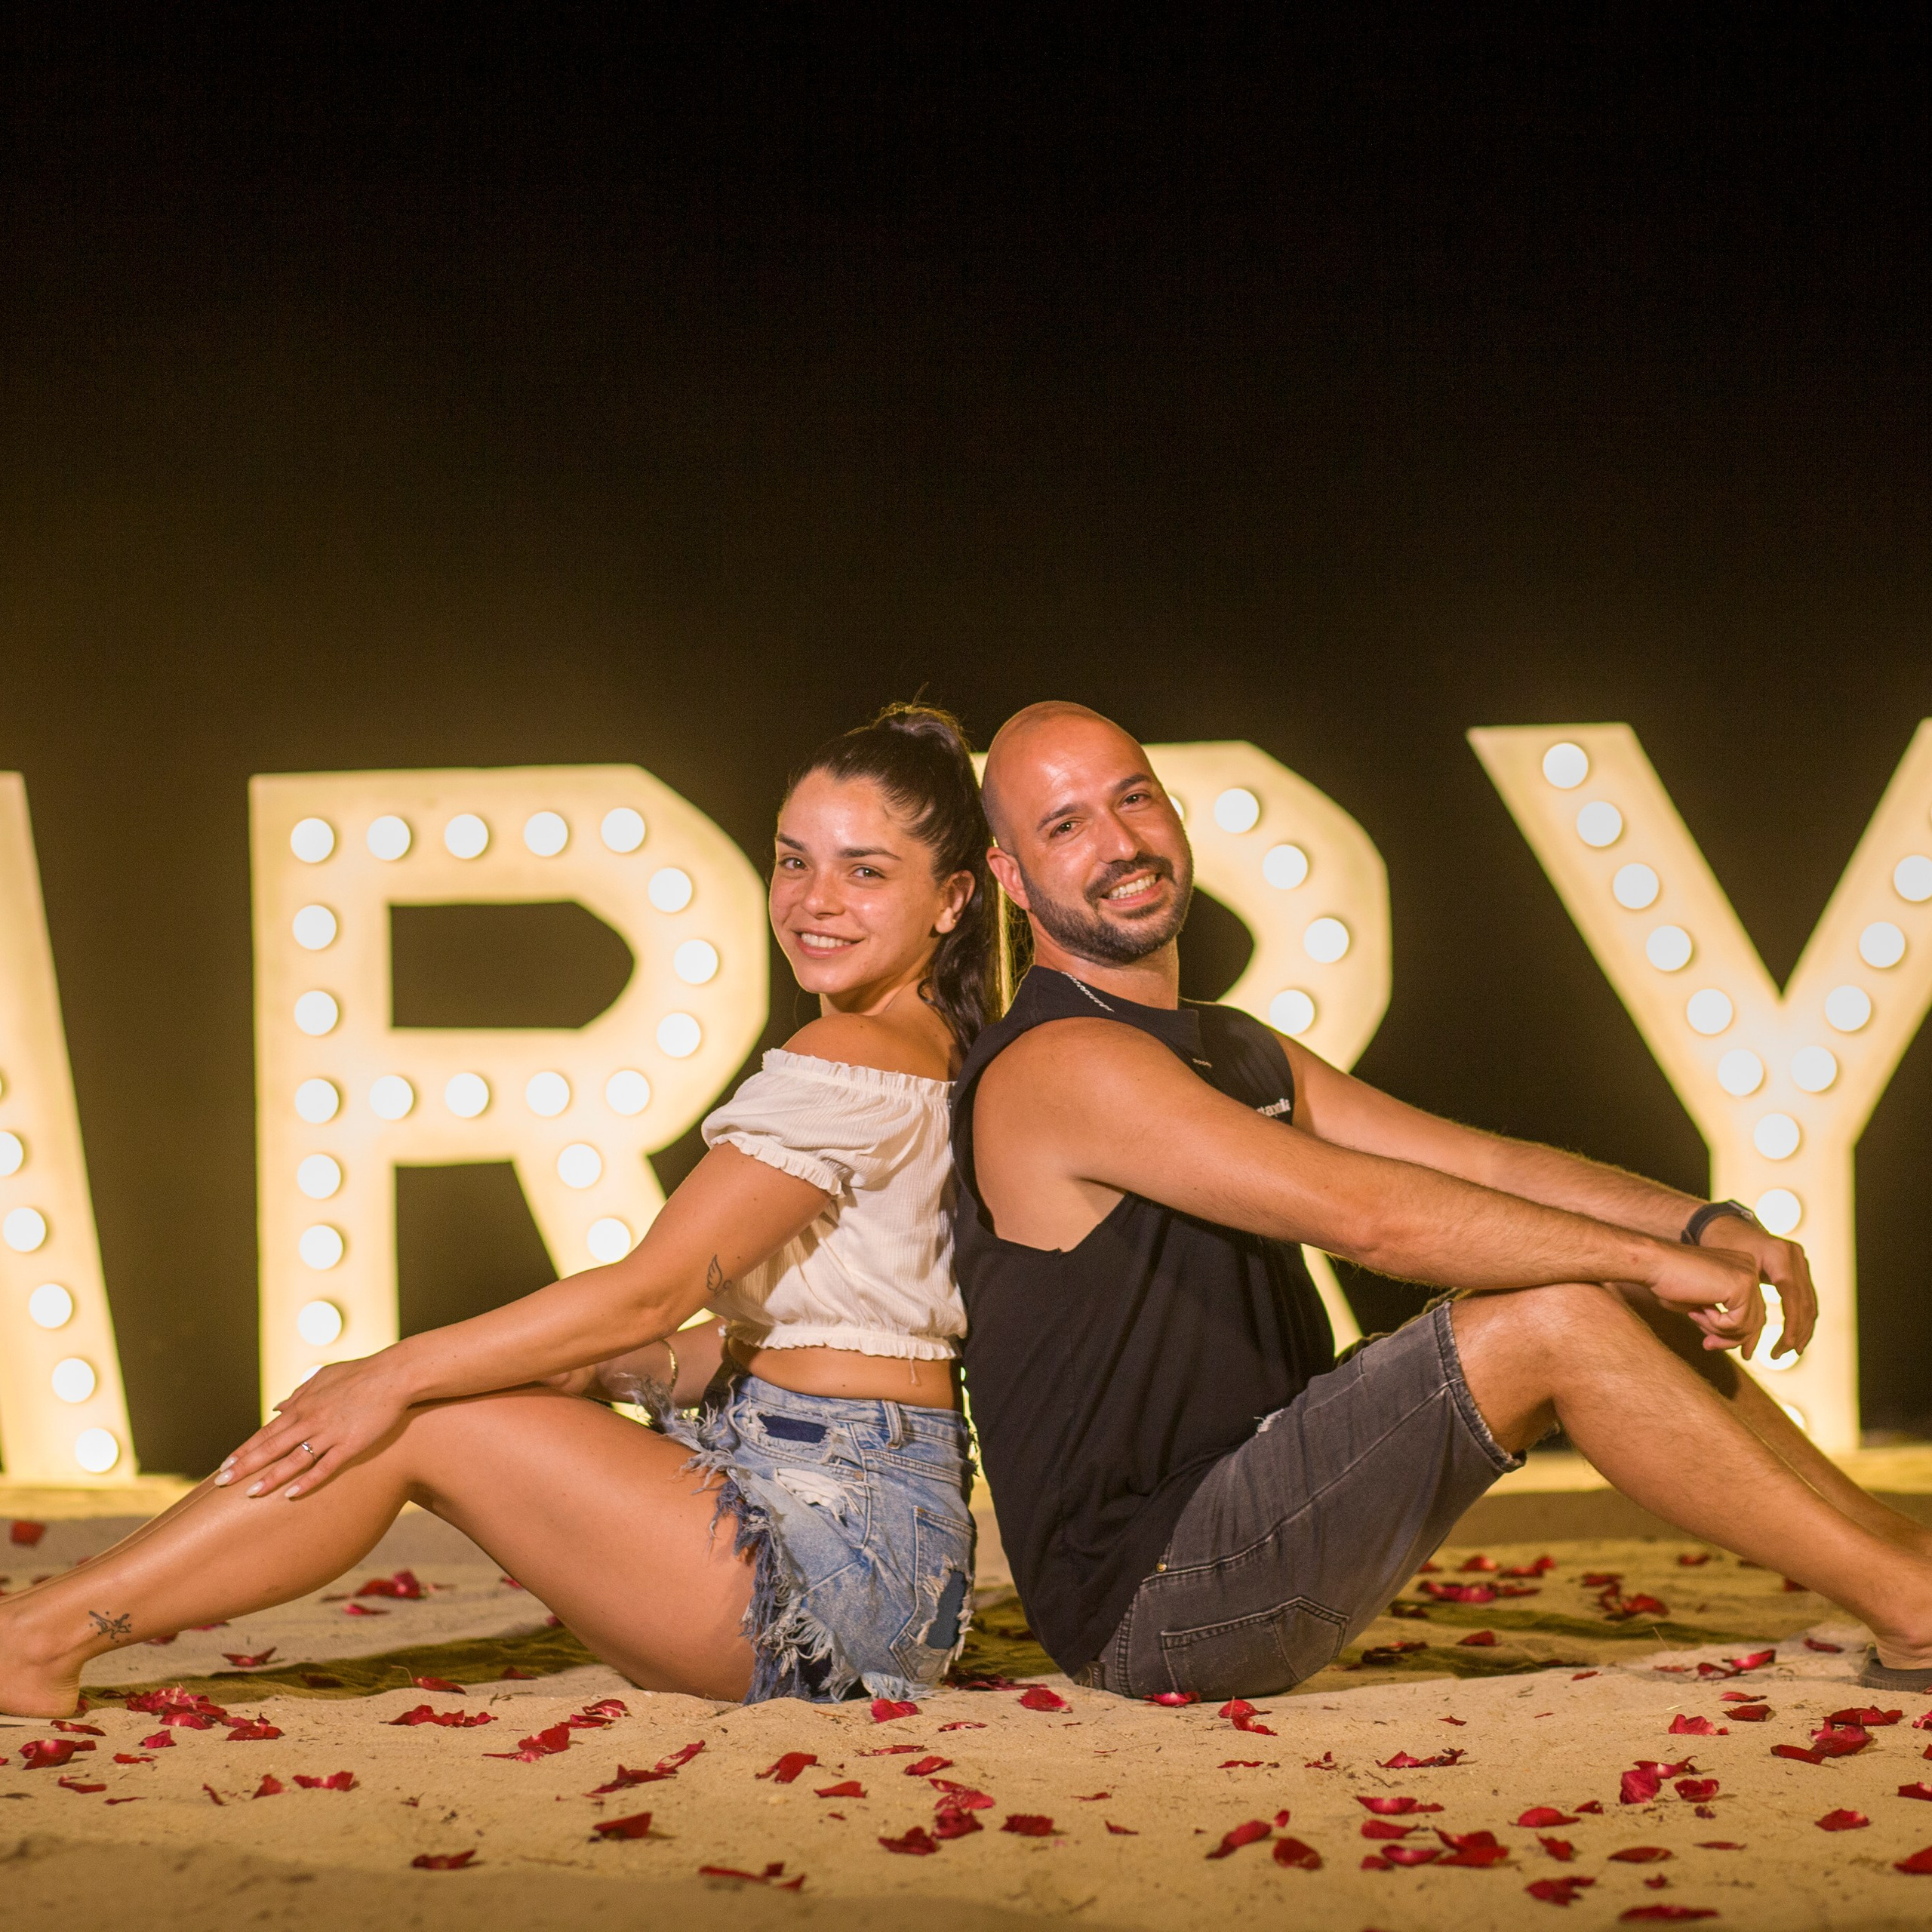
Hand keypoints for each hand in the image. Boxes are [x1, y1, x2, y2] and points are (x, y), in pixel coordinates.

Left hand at [215, 1356, 415, 1500]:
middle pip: (271, 1447)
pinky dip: (308, 1481)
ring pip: (294, 1460)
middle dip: (244, 1466)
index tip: (224, 1465)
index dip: (244, 1451)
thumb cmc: (359, 1373)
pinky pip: (325, 1467)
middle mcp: (310, 1420)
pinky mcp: (350, 1444)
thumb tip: (278, 1408)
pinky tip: (292, 1494)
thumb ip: (299, 1394)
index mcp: (303, 1406)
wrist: (394, 1375)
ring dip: (270, 1477)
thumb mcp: (323, 1377)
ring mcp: (329, 1433)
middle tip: (221, 1482)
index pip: (266, 1433)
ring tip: (250, 1494)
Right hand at [1645, 1239, 1767, 1355]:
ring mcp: (1748, 1276)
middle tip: (1708, 1345)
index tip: (1716, 1344)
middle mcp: (1750, 1269)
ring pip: (1748, 1325)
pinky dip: (1716, 1324)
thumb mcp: (1702, 1304)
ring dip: (1719, 1331)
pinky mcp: (1742, 1286)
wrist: (1654, 1264)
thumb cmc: (1669, 1282)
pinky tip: (1698, 1309)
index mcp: (1741, 1268)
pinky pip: (1738, 1323)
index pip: (1753, 1310)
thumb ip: (1723, 1317)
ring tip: (1695, 1317)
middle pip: (1756, 1319)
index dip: (1737, 1334)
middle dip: (1731, 1338)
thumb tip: (1739, 1341)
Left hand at [1698, 1218, 1817, 1361]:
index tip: (1787, 1346)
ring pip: (1809, 1302)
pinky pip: (1805, 1297)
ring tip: (1790, 1350)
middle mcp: (1794, 1255)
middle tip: (1786, 1353)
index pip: (1793, 1296)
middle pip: (1806, 1302)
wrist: (1723, 1226)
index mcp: (1778, 1254)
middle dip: (1799, 1331)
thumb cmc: (1718, 1247)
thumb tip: (1744, 1333)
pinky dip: (1800, 1318)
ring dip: (1803, 1329)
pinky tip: (1793, 1336)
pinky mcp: (1798, 1268)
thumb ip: (1738, 1296)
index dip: (1792, 1324)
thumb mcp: (1726, 1267)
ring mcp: (1799, 1261)